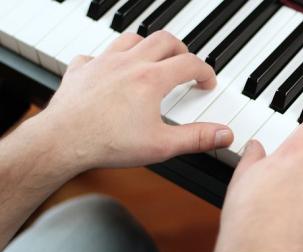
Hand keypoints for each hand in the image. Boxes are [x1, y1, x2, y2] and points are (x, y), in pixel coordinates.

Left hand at [37, 31, 232, 171]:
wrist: (62, 141)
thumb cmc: (108, 142)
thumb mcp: (162, 145)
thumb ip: (197, 138)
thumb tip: (224, 134)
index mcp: (152, 79)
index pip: (189, 64)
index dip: (205, 71)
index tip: (207, 81)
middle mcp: (129, 64)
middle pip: (164, 40)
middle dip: (181, 50)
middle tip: (185, 63)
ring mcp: (103, 63)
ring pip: (131, 39)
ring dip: (147, 46)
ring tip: (153, 58)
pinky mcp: (82, 70)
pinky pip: (96, 55)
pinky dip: (108, 59)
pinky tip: (110, 71)